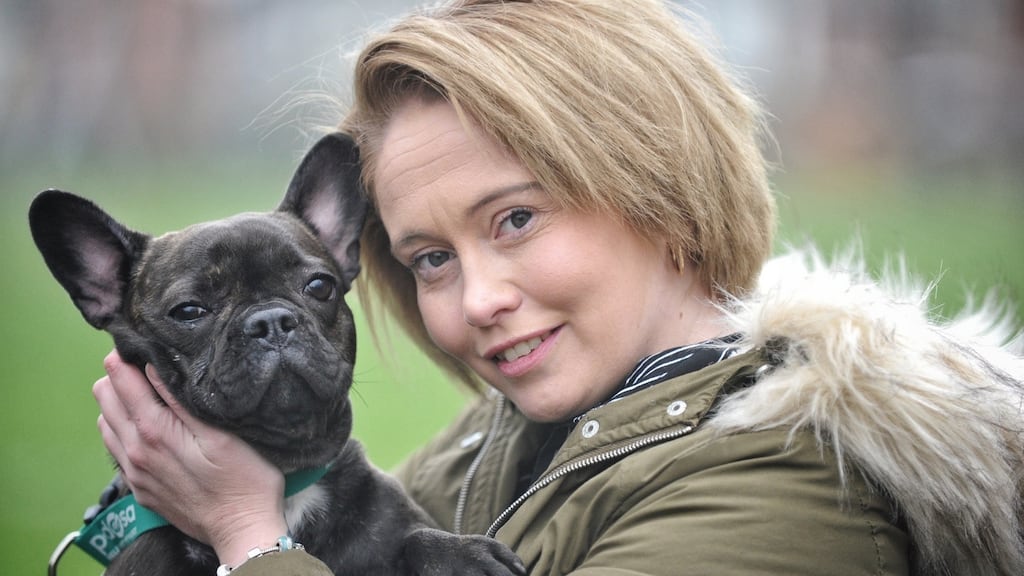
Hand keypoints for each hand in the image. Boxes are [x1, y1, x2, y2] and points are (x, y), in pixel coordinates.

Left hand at [93, 350, 288, 565]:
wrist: (243, 529)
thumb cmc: (245, 480)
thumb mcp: (221, 434)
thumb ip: (182, 401)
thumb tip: (153, 366)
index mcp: (154, 432)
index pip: (120, 379)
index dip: (127, 355)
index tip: (143, 342)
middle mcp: (134, 452)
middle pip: (105, 396)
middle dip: (120, 375)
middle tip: (147, 363)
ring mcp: (134, 473)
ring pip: (106, 422)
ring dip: (119, 402)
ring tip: (147, 391)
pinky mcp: (140, 488)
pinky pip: (116, 448)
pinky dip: (122, 428)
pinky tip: (147, 426)